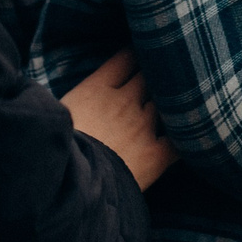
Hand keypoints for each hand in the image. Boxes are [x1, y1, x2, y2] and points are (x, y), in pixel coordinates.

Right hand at [61, 47, 175, 189]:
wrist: (68, 187)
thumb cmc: (52, 151)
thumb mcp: (51, 115)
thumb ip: (70, 101)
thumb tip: (60, 97)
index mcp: (96, 89)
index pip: (125, 59)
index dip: (135, 55)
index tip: (141, 53)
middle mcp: (124, 101)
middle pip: (149, 77)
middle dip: (155, 76)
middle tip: (161, 78)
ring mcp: (142, 126)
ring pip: (165, 104)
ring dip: (168, 106)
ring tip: (176, 106)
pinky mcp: (155, 154)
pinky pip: (179, 141)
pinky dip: (184, 138)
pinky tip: (190, 138)